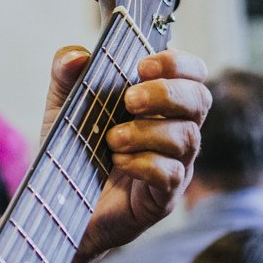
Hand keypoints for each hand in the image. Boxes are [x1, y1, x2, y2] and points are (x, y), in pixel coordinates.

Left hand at [39, 46, 209, 262]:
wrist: (62, 207)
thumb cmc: (74, 151)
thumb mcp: (63, 107)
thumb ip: (66, 75)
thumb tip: (77, 56)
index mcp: (160, 103)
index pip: (192, 74)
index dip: (178, 64)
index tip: (142, 66)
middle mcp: (176, 130)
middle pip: (200, 100)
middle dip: (166, 94)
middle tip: (129, 100)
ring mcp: (176, 165)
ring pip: (187, 138)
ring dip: (148, 132)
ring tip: (112, 139)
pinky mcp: (165, 196)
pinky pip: (172, 174)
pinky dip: (145, 163)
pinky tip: (119, 162)